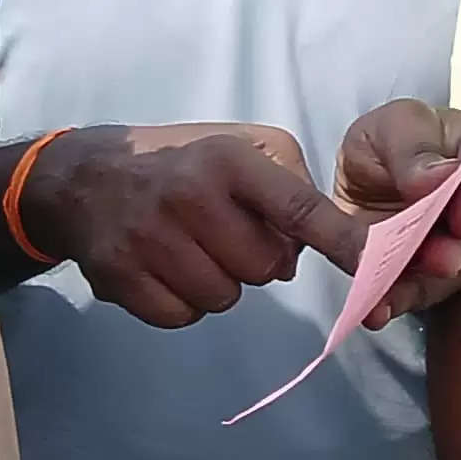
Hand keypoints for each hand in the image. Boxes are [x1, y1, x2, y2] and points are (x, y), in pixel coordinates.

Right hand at [22, 122, 364, 328]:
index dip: (342, 243)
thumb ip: (291, 181)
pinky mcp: (120, 278)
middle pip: (265, 268)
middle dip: (257, 259)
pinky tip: (168, 268)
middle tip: (227, 233)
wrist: (84, 178)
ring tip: (193, 248)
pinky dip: (184, 302)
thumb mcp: (241, 143)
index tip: (377, 267)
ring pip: (226, 297)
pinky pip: (184, 316)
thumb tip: (309, 246)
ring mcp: (151, 240)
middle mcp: (189, 197)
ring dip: (221, 281)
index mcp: (226, 160)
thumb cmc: (182, 161)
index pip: (299, 209)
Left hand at [329, 100, 460, 326]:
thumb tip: (433, 177)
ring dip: (446, 262)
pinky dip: (396, 300)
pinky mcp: (427, 284)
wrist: (365, 188)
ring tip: (435, 261)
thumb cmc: (392, 147)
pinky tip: (378, 307)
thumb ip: (412, 152)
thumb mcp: (392, 130)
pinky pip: (414, 294)